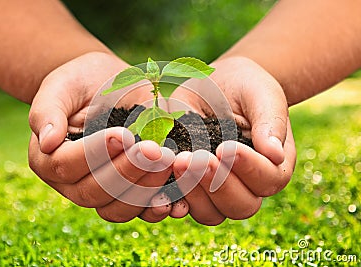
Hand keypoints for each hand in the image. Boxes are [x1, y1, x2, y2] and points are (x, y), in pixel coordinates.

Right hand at [28, 52, 186, 222]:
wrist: (107, 86)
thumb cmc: (81, 83)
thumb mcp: (60, 87)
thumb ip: (47, 112)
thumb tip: (47, 142)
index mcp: (49, 159)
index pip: (66, 165)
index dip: (94, 153)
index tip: (121, 134)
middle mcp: (73, 183)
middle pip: (94, 192)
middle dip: (126, 172)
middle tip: (153, 150)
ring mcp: (102, 192)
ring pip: (118, 208)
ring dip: (145, 191)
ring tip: (168, 164)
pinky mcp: (128, 193)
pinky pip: (140, 211)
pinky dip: (158, 207)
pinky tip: (177, 199)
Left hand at [167, 56, 296, 224]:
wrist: (211, 83)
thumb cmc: (243, 86)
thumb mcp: (261, 94)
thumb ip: (271, 121)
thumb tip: (275, 154)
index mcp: (270, 163)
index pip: (269, 179)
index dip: (249, 168)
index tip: (225, 146)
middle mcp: (245, 183)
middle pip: (241, 206)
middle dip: (218, 184)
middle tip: (196, 158)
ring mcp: (215, 188)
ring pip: (211, 213)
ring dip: (194, 193)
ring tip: (179, 162)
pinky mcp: (189, 186)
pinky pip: (182, 205)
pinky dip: (172, 199)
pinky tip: (160, 182)